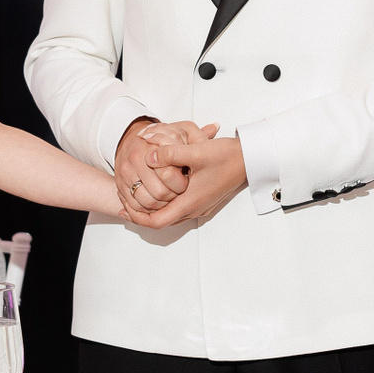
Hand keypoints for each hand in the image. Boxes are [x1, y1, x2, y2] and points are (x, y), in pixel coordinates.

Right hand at [115, 118, 195, 211]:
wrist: (129, 141)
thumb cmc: (158, 140)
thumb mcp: (179, 134)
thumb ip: (198, 134)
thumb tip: (216, 126)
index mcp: (151, 146)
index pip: (169, 174)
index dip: (181, 183)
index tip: (186, 182)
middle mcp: (135, 159)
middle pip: (159, 192)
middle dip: (172, 198)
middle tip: (179, 194)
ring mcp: (125, 173)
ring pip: (146, 202)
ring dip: (160, 206)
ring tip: (170, 201)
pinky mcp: (119, 184)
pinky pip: (133, 205)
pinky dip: (145, 210)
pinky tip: (156, 206)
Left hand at [131, 136, 245, 227]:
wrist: (250, 159)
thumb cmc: (226, 156)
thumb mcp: (196, 151)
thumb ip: (170, 153)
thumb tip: (148, 156)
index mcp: (190, 202)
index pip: (157, 221)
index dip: (137, 218)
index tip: (123, 208)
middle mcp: (195, 208)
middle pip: (162, 221)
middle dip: (141, 213)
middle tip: (126, 201)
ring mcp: (202, 206)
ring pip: (171, 215)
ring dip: (154, 209)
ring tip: (139, 195)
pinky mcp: (206, 200)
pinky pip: (180, 209)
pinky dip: (166, 204)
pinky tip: (161, 190)